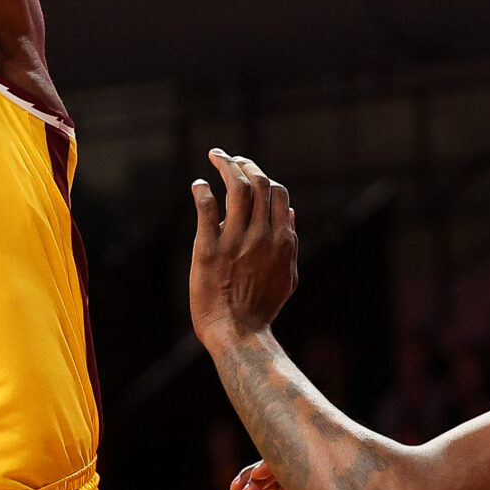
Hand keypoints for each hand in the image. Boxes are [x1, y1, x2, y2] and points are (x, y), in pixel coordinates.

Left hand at [189, 149, 297, 344]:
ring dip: (226, 165)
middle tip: (230, 157)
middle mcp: (262, 236)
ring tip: (216, 156)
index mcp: (282, 240)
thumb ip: (290, 243)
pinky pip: (206, 208)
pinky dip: (202, 190)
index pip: (278, 194)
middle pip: (259, 183)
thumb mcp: (288, 276)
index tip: (249, 170)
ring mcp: (235, 241)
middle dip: (245, 163)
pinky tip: (198, 185)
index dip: (264, 176)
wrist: (237, 333)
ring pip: (237, 187)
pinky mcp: (207, 248)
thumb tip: (290, 212)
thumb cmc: (261, 309)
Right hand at [231, 460, 385, 489]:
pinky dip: (258, 489)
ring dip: (254, 479)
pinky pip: (275, 488)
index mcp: (327, 484)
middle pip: (284, 464)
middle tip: (241, 487)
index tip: (257, 476)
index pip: (297, 462)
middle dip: (259, 471)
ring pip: (276, 475)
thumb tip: (305, 489)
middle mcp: (319, 484)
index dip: (274, 465)